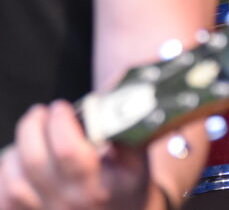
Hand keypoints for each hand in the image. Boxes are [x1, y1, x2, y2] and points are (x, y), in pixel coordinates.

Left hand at [0, 101, 149, 209]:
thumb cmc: (126, 188)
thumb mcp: (138, 162)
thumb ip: (127, 134)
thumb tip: (110, 104)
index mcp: (96, 188)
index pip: (68, 150)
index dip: (60, 122)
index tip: (62, 107)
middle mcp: (67, 203)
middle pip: (34, 161)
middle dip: (32, 127)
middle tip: (41, 112)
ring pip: (14, 180)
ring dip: (18, 149)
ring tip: (32, 135)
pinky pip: (5, 196)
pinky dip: (9, 172)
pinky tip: (20, 159)